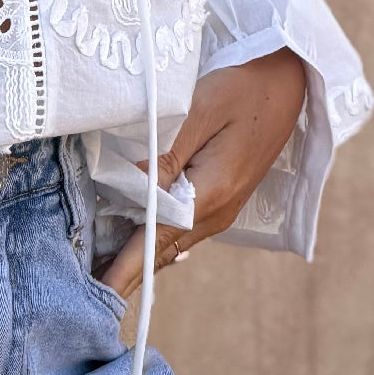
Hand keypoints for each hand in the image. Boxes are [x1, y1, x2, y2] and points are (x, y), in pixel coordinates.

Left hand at [99, 48, 306, 300]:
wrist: (290, 80)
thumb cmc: (243, 85)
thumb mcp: (200, 108)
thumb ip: (165, 150)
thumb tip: (130, 185)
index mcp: (211, 193)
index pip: (156, 240)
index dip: (125, 268)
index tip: (99, 294)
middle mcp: (217, 212)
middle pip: (161, 251)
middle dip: (124, 272)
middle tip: (83, 292)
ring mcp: (222, 208)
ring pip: (170, 243)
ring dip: (137, 258)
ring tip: (98, 272)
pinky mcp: (220, 198)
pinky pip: (180, 228)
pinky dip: (153, 240)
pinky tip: (131, 243)